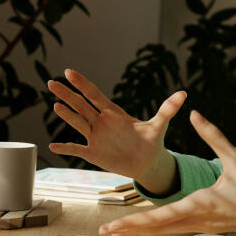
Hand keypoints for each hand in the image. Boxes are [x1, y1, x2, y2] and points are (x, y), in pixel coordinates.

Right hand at [47, 69, 185, 193]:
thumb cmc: (152, 142)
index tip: (69, 72)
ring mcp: (95, 137)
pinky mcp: (94, 153)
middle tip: (51, 83)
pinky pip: (77, 149)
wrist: (148, 163)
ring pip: (77, 123)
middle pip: (81, 106)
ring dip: (66, 115)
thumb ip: (167, 109)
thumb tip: (184, 94)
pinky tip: (52, 145)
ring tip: (55, 105)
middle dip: (67, 95)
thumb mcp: (159, 125)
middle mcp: (101, 123)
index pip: (94, 95)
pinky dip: (66, 148)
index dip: (82, 84)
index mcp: (114, 113)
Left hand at [98, 111, 235, 235]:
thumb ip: (214, 136)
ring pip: (165, 230)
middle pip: (156, 227)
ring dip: (142, 230)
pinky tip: (150, 226)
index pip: (160, 215)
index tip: (113, 225)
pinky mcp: (208, 226)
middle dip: (129, 229)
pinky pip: (177, 228)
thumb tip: (195, 114)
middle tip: (104, 232)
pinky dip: (159, 227)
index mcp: (199, 205)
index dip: (134, 220)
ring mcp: (202, 226)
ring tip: (119, 230)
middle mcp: (196, 220)